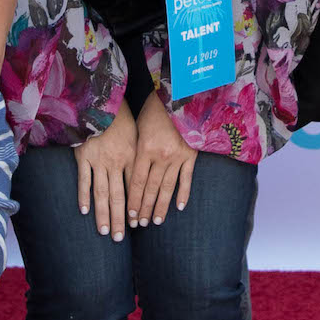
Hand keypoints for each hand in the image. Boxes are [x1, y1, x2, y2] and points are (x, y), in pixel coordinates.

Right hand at [73, 106, 137, 241]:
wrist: (101, 99)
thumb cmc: (122, 117)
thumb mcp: (138, 134)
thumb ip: (141, 156)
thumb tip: (149, 176)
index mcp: (133, 156)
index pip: (136, 189)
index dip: (137, 208)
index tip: (138, 224)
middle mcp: (116, 161)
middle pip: (119, 196)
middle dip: (121, 219)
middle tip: (121, 239)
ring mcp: (98, 160)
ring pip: (101, 193)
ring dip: (103, 214)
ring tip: (105, 231)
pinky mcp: (82, 156)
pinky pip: (84, 180)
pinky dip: (84, 196)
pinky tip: (84, 211)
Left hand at [127, 94, 198, 226]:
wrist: (181, 94)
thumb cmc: (154, 109)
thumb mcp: (138, 127)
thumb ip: (135, 149)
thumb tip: (127, 170)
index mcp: (145, 148)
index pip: (137, 182)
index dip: (133, 201)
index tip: (129, 216)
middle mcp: (161, 156)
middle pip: (151, 188)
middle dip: (144, 209)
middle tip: (139, 225)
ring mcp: (178, 156)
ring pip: (167, 187)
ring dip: (161, 206)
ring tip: (156, 221)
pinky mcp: (192, 155)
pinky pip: (187, 178)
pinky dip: (183, 194)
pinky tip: (179, 207)